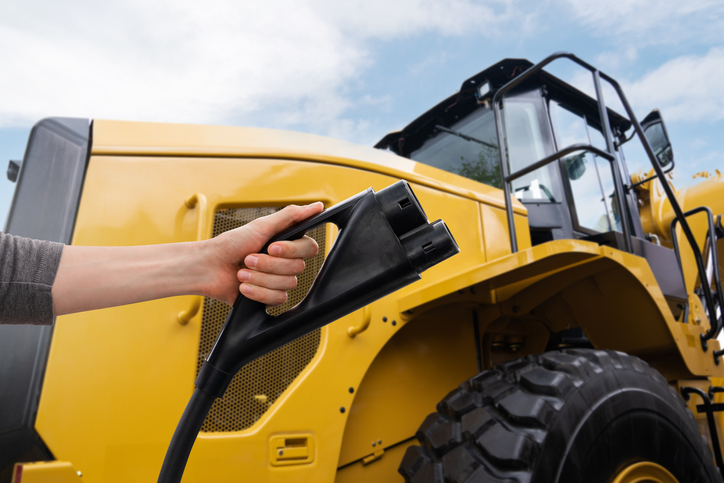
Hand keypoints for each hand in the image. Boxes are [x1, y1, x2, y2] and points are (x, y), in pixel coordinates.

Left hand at [203, 202, 322, 304]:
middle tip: (248, 258)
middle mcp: (285, 262)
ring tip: (242, 272)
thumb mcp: (261, 225)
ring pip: (287, 284)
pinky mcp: (270, 297)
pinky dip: (258, 292)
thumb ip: (291, 216)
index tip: (272, 247)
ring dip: (260, 278)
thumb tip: (317, 206)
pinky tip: (244, 286)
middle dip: (269, 264)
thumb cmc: (231, 244)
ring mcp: (278, 281)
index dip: (291, 250)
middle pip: (298, 268)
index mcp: (287, 244)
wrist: (208, 268)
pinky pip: (278, 299)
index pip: (309, 249)